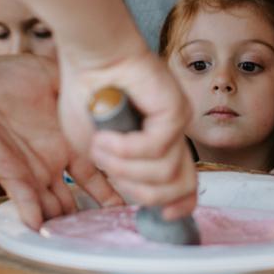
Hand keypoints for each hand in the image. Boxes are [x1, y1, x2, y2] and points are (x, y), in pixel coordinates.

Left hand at [0, 55, 123, 230]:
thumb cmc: (9, 78)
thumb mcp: (53, 76)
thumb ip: (78, 88)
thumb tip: (106, 89)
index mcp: (69, 141)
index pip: (96, 172)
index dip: (113, 189)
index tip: (127, 204)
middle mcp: (54, 161)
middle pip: (76, 198)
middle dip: (90, 215)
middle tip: (108, 229)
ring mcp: (32, 171)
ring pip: (53, 205)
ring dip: (64, 220)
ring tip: (80, 234)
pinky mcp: (9, 174)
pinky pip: (24, 199)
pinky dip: (33, 213)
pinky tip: (42, 226)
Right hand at [58, 48, 197, 218]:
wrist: (92, 55)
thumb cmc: (88, 93)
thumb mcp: (97, 146)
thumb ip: (116, 170)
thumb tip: (129, 193)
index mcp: (159, 145)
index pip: (185, 186)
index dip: (177, 207)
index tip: (163, 218)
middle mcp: (173, 136)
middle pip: (180, 186)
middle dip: (142, 192)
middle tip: (110, 170)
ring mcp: (177, 122)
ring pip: (165, 172)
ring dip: (126, 168)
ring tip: (102, 147)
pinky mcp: (174, 110)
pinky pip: (156, 147)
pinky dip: (126, 150)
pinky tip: (106, 139)